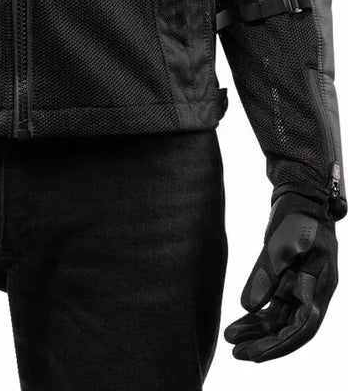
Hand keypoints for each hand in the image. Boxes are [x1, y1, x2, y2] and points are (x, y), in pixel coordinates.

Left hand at [224, 190, 338, 361]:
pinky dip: (257, 316)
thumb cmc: (295, 216)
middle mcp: (314, 292)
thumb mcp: (281, 241)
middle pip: (291, 329)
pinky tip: (238, 323)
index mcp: (320, 285)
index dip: (281, 343)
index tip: (256, 354)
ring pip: (281, 320)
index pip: (303, 326)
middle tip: (237, 353)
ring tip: (230, 339)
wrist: (300, 197)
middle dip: (266, 344)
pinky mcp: (289, 282)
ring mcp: (302, 289)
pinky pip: (275, 307)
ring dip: (258, 331)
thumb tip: (248, 307)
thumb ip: (266, 273)